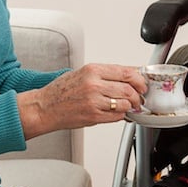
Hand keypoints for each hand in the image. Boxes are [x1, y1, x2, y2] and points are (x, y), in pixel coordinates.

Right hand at [16, 63, 145, 137]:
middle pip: (129, 89)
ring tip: (129, 107)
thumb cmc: (62, 90)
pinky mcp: (93, 116)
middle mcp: (94, 84)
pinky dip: (122, 116)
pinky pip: (116, 117)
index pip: (126, 72)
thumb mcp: (84, 73)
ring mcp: (93, 101)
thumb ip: (107, 74)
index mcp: (93, 70)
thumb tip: (131, 75)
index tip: (143, 84)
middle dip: (138, 96)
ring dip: (131, 107)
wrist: (44, 107)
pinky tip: (118, 113)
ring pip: (125, 104)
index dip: (139, 80)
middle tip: (139, 99)